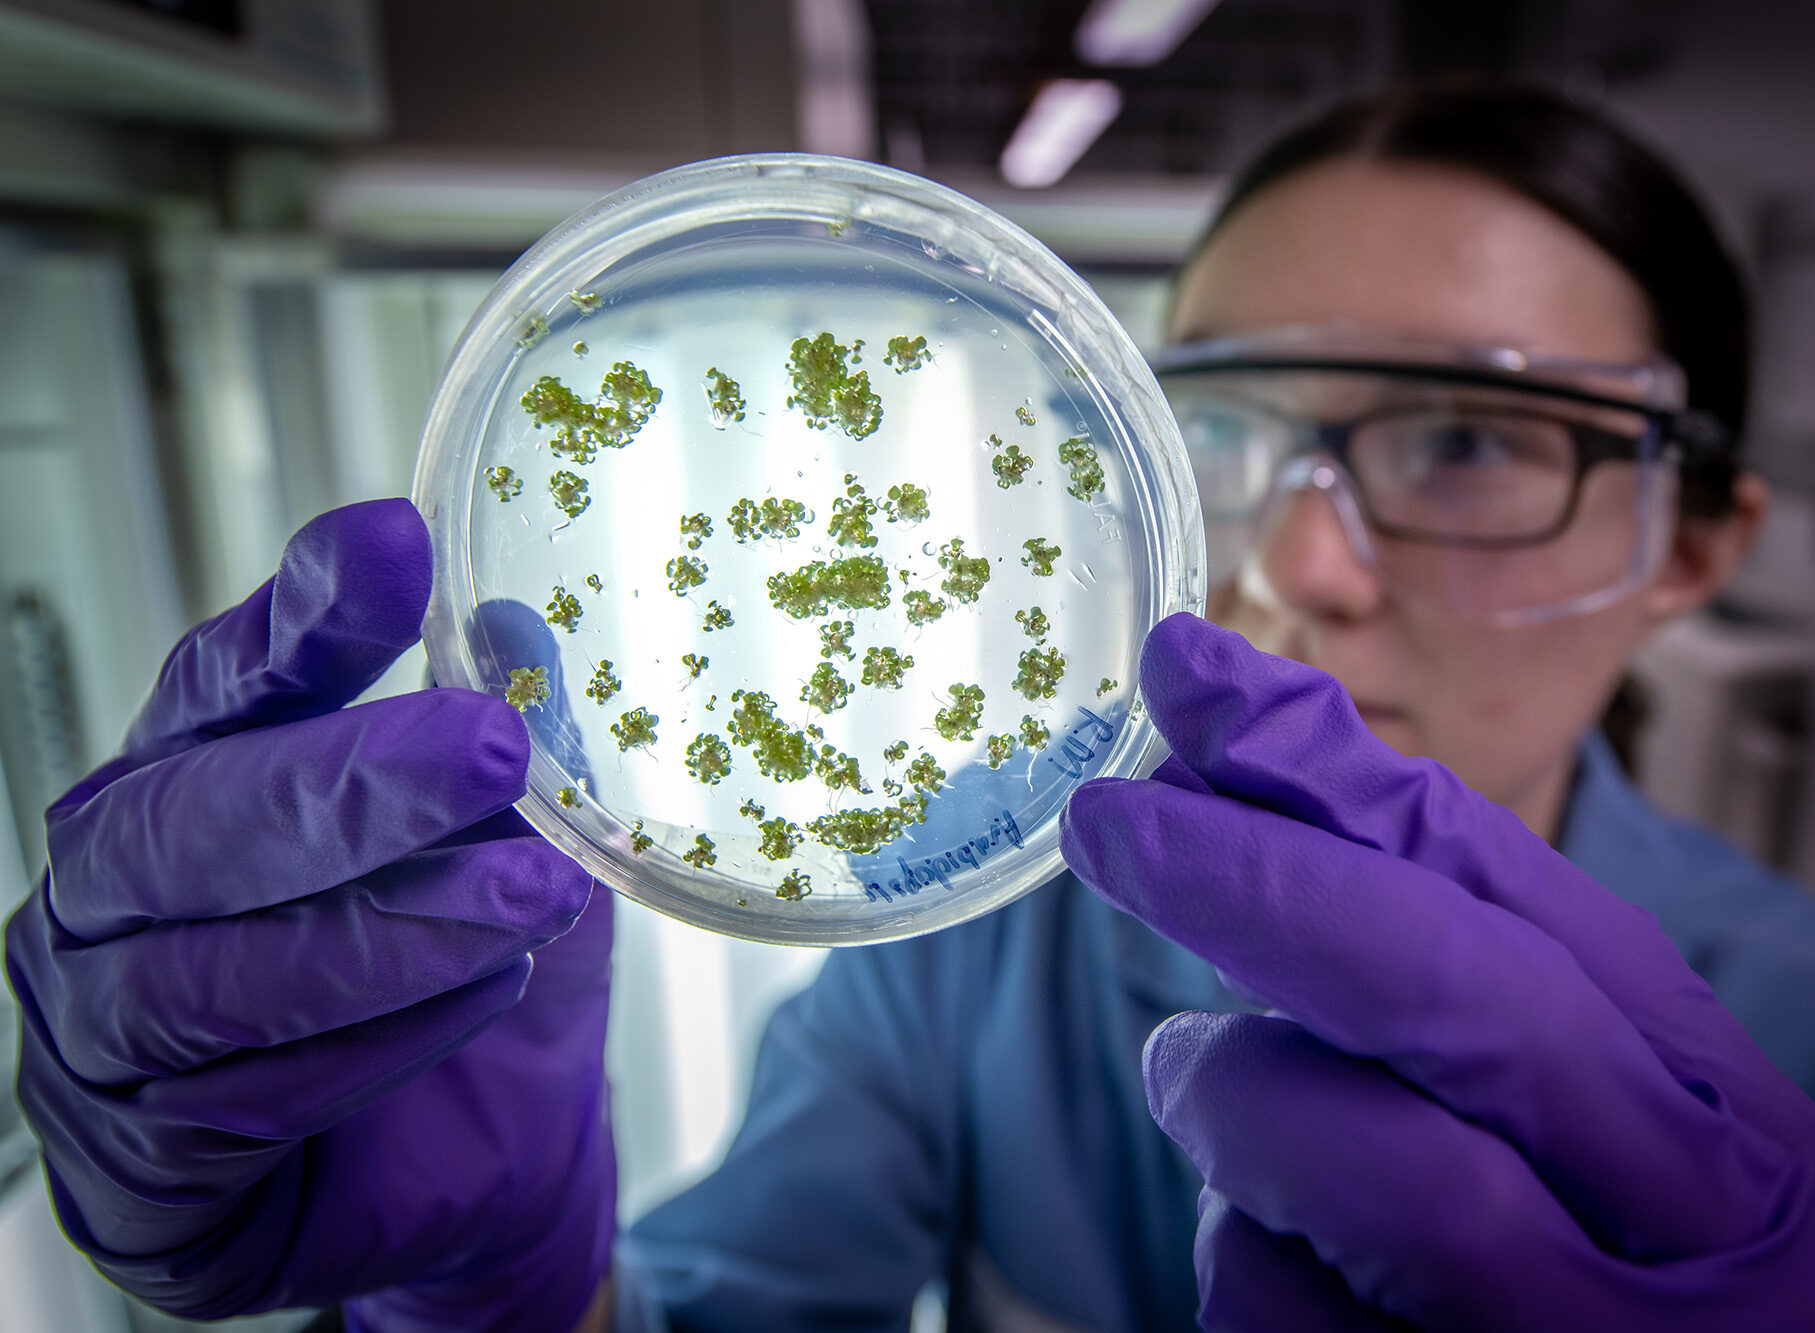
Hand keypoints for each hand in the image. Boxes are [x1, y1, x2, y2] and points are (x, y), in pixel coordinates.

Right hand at [3, 500, 614, 1330]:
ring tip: (532, 893)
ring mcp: (102, 1028)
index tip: (396, 543)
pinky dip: (376, 1046)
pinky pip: (246, 1100)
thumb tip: (525, 630)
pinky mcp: (140, 1163)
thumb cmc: (465, 976)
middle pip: (194, 816)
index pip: (223, 682)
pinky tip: (485, 995)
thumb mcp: (508, 849)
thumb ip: (500, 751)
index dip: (305, 616)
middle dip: (351, 781)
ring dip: (391, 927)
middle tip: (491, 745)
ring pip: (217, 969)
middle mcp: (116, 889)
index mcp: (186, 780)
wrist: (468, 1163)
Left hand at [1060, 612, 1814, 1331]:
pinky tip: (1263, 1243)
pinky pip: (1279, 1307)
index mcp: (1713, 1106)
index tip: (1196, 677)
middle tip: (1107, 818)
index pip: (1513, 889)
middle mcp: (1685, 1221)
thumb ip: (1459, 969)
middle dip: (1259, 879)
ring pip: (1371, 1159)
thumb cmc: (1607, 1267)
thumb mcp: (1587, 1110)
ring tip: (1193, 1079)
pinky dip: (1237, 1253)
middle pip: (1457, 995)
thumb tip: (1240, 786)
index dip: (1334, 766)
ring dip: (1234, 1097)